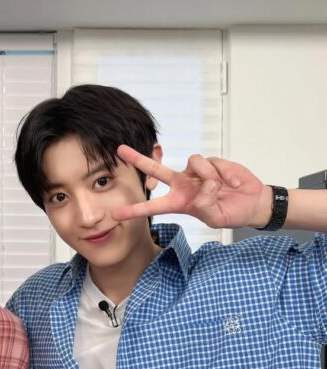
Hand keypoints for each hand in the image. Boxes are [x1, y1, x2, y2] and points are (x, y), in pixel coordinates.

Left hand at [113, 145, 270, 229]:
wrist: (251, 202)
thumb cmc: (230, 213)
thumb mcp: (216, 218)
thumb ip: (206, 206)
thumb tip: (202, 189)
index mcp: (179, 203)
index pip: (153, 206)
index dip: (135, 210)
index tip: (116, 214)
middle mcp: (183, 184)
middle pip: (157, 169)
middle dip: (138, 159)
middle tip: (120, 150)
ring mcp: (196, 172)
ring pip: (194, 164)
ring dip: (210, 177)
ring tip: (222, 189)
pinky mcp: (212, 162)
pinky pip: (212, 163)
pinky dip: (226, 174)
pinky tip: (233, 183)